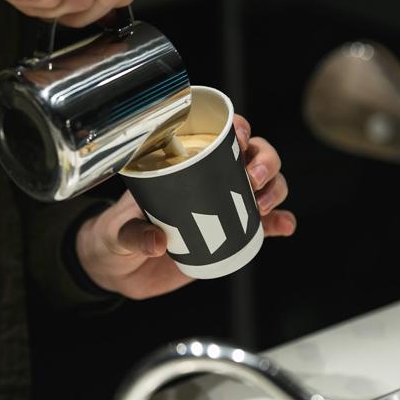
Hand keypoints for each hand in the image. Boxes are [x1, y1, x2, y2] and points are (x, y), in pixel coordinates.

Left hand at [76, 115, 296, 299]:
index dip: (236, 128)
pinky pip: (265, 225)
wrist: (120, 271)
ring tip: (264, 207)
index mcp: (182, 163)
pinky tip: (285, 226)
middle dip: (264, 160)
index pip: (217, 133)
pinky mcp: (234, 233)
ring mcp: (226, 204)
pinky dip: (280, 222)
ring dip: (276, 188)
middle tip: (252, 179)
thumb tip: (160, 242)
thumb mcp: (118, 233)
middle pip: (253, 154)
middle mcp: (211, 177)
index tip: (237, 136)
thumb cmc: (115, 238)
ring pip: (266, 184)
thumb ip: (135, 235)